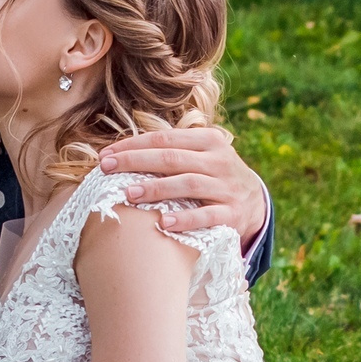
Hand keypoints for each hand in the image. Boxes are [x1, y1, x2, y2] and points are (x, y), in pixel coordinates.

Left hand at [97, 126, 267, 247]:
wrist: (255, 203)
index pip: (165, 139)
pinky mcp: (232, 214)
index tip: (105, 155)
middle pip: (172, 158)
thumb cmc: (213, 176)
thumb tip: (119, 153)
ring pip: (189, 184)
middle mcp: (218, 161)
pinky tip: (164, 223)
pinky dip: (185, 220)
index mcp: (208, 140)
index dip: (133, 145)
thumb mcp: (200, 156)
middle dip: (136, 161)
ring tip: (129, 194)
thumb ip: (171, 150)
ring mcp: (226, 188)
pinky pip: (207, 216)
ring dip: (157, 189)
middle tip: (107, 168)